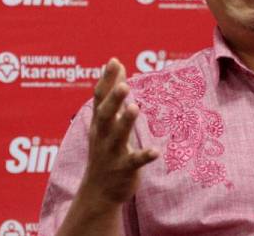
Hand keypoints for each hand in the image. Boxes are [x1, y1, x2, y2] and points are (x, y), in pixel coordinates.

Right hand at [80, 58, 158, 208]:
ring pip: (117, 136)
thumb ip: (112, 92)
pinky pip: (134, 162)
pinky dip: (144, 156)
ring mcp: (111, 153)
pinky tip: (156, 151)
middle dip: (113, 100)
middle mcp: (102, 135)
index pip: (100, 98)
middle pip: (105, 115)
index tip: (114, 61)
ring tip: (135, 108)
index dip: (106, 80)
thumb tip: (115, 63)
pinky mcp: (123, 169)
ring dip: (126, 123)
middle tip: (124, 85)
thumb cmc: (104, 148)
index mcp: (99, 122)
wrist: (98, 192)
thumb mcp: (106, 120)